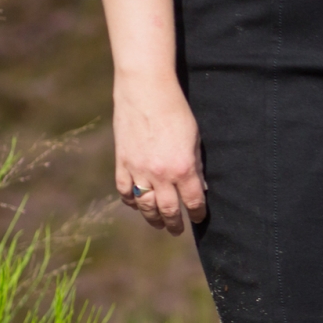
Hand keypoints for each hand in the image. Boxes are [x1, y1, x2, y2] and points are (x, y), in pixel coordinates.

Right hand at [113, 72, 206, 234]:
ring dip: (152, 218)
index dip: (198, 213)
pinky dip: (130, 201)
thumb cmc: (176, 112)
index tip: (200, 218)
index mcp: (183, 169)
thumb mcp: (195, 140)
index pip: (193, 201)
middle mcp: (160, 174)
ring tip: (158, 224)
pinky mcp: (121, 162)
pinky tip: (136, 204)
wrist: (145, 91)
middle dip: (174, 223)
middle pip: (168, 209)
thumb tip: (201, 188)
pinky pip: (124, 190)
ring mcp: (138, 170)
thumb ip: (196, 166)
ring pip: (144, 205)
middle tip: (177, 230)